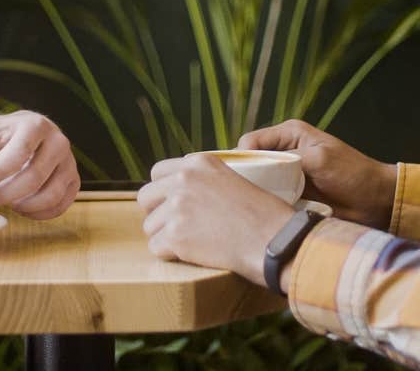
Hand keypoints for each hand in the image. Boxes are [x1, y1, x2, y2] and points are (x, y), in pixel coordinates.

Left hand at [0, 111, 78, 219]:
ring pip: (50, 195)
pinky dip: (39, 213)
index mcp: (35, 125)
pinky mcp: (74, 179)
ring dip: (24, 206)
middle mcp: (58, 141)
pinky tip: (23, 208)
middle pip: (33, 177)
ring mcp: (70, 161)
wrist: (30, 131)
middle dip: (5, 195)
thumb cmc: (4, 133)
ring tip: (7, 203)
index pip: (18, 154)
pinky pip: (60, 205)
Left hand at [137, 154, 294, 281]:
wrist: (274, 239)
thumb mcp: (233, 179)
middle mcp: (183, 180)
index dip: (163, 191)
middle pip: (145, 198)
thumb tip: (182, 194)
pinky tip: (191, 255)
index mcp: (198, 163)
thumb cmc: (264, 215)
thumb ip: (205, 181)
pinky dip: (170, 256)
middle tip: (176, 227)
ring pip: (150, 227)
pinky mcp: (175, 235)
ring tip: (191, 244)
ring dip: (165, 238)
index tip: (172, 204)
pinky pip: (156, 248)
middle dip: (157, 214)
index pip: (157, 172)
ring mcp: (177, 207)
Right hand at [239, 120, 396, 228]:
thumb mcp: (319, 159)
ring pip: (258, 182)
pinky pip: (270, 199)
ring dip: (257, 194)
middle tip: (242, 196)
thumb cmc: (353, 173)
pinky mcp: (292, 196)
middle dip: (246, 177)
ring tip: (253, 207)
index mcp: (289, 134)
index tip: (240, 178)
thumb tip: (257, 168)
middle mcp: (284, 152)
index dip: (242, 158)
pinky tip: (265, 215)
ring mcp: (287, 176)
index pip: (250, 142)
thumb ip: (287, 160)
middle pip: (250, 163)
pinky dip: (267, 205)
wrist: (376, 202)